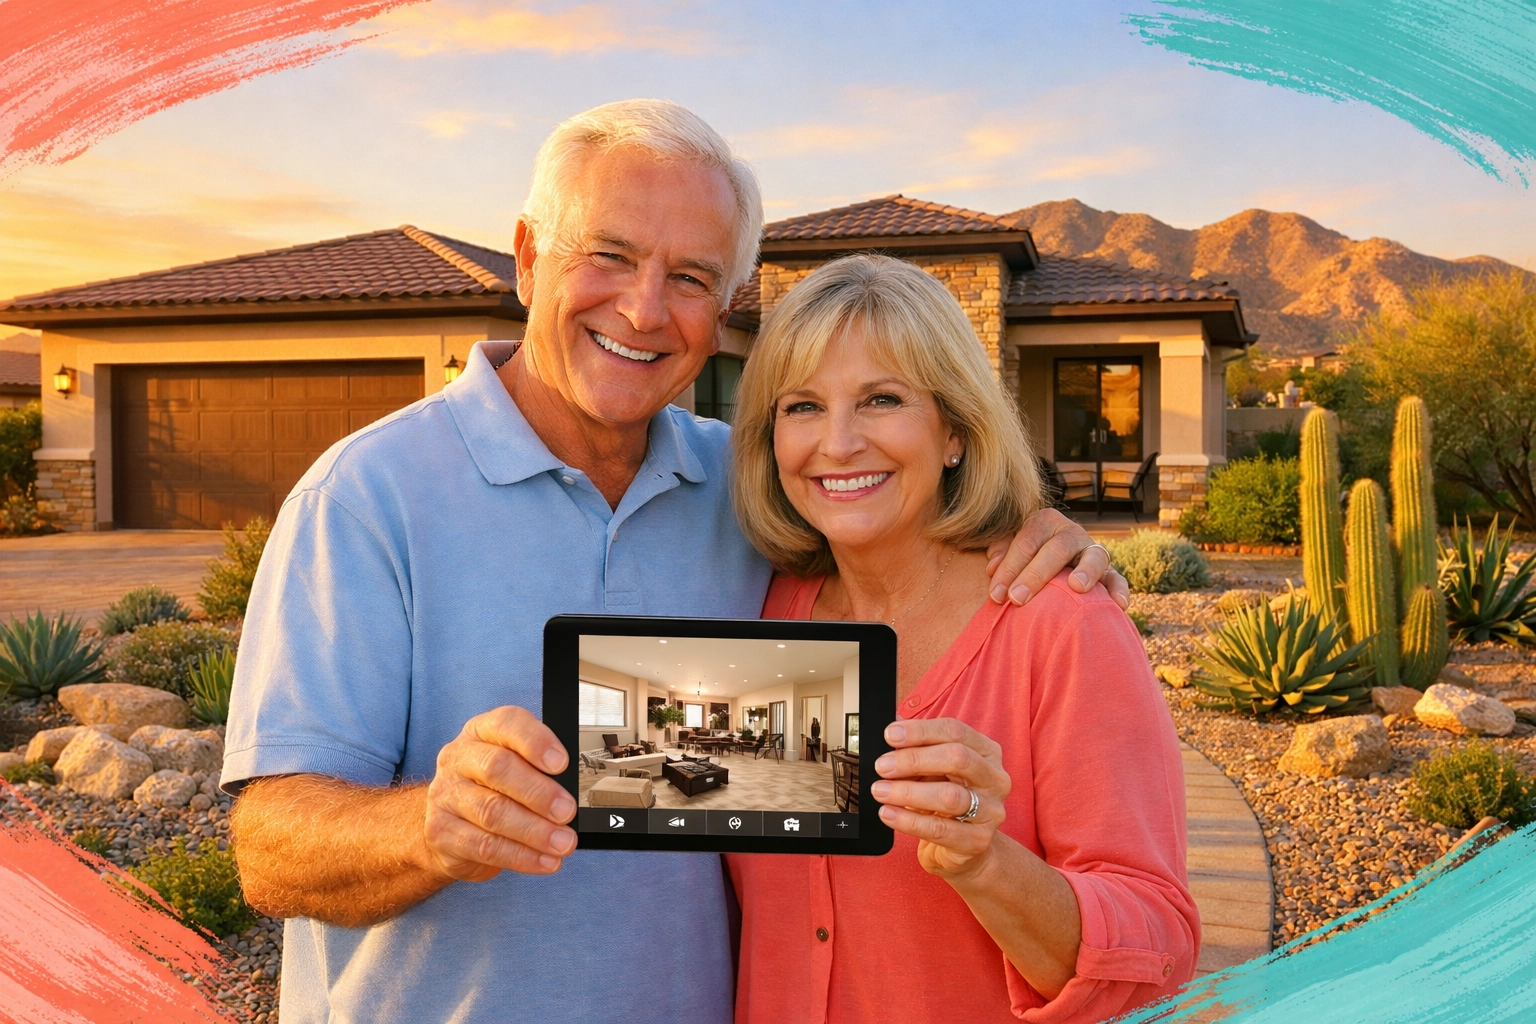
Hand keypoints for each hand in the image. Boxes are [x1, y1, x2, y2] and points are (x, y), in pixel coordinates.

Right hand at [422, 706, 576, 881]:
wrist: (446, 824)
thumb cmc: (492, 789)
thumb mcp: (514, 766)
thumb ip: (540, 769)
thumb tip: (575, 788)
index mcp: (480, 732)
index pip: (506, 724)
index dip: (535, 741)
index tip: (562, 763)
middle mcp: (458, 758)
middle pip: (498, 769)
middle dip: (538, 792)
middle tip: (566, 811)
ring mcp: (446, 795)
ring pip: (492, 812)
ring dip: (534, 831)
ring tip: (563, 842)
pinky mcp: (441, 832)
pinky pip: (485, 846)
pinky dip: (521, 856)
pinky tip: (545, 861)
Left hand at [871, 718, 1011, 877]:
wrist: (964, 849)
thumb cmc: (946, 800)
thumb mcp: (934, 770)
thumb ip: (918, 750)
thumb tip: (892, 732)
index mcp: (987, 752)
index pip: (955, 731)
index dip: (921, 731)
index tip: (890, 735)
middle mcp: (995, 779)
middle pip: (957, 758)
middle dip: (913, 760)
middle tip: (882, 766)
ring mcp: (990, 811)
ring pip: (949, 796)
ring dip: (908, 791)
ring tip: (880, 791)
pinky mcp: (977, 840)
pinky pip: (939, 829)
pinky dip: (908, 820)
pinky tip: (888, 813)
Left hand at [985, 507, 1127, 608]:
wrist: (1052, 561)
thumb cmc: (1024, 557)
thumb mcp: (1010, 548)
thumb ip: (1001, 553)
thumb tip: (992, 568)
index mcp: (1044, 521)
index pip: (1026, 543)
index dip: (1009, 568)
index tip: (996, 595)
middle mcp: (1071, 532)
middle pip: (1056, 549)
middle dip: (1035, 574)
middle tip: (1017, 599)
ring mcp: (1092, 550)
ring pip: (1094, 556)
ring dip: (1086, 571)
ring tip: (1077, 587)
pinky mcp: (1109, 570)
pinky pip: (1117, 578)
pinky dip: (1120, 590)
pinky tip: (1118, 605)